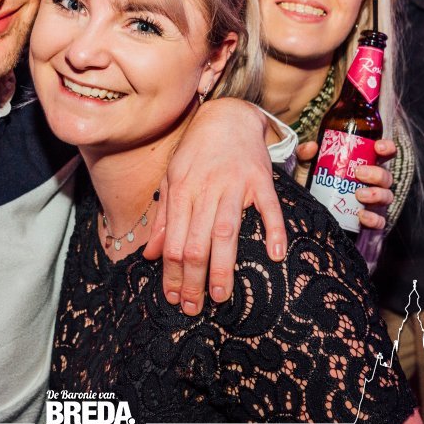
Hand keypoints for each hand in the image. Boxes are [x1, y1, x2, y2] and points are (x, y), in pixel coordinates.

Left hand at [143, 98, 286, 315]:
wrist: (228, 115)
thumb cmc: (197, 152)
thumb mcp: (172, 179)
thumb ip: (164, 218)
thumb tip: (150, 255)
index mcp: (180, 191)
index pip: (173, 242)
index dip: (171, 274)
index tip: (172, 298)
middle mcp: (205, 189)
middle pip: (196, 243)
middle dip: (193, 281)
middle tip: (193, 308)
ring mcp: (234, 184)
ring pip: (225, 232)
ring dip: (222, 269)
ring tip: (220, 297)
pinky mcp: (261, 179)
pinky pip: (269, 208)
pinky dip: (273, 231)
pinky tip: (274, 255)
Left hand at [293, 137, 396, 229]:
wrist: (307, 211)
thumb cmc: (313, 183)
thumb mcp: (306, 166)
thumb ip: (305, 154)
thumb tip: (312, 147)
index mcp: (364, 164)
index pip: (384, 153)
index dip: (387, 148)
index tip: (378, 148)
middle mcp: (372, 182)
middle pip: (386, 176)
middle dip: (376, 173)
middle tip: (359, 173)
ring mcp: (373, 202)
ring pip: (387, 196)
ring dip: (376, 194)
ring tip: (359, 194)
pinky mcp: (370, 220)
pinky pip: (380, 221)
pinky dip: (374, 219)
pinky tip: (361, 216)